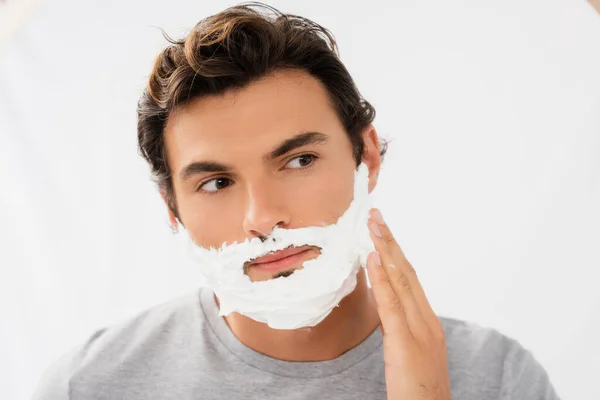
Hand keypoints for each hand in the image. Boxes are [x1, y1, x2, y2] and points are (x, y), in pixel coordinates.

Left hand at [367, 208, 451, 399]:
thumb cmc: (419, 387)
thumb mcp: (409, 351)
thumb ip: (399, 325)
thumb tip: (384, 302)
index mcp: (427, 321)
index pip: (410, 279)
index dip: (395, 252)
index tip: (382, 231)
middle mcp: (427, 320)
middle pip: (407, 272)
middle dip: (391, 241)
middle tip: (377, 216)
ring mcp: (419, 330)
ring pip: (402, 281)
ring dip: (386, 250)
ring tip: (373, 226)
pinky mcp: (406, 343)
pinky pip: (392, 305)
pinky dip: (383, 279)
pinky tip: (374, 258)